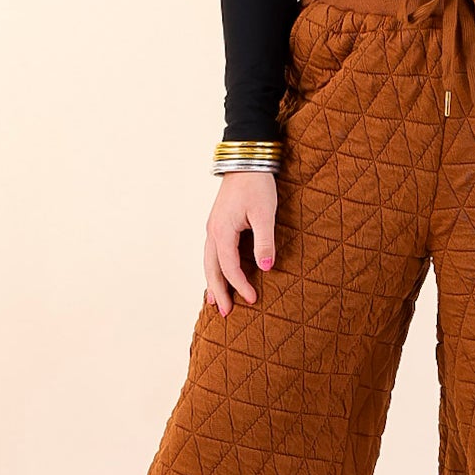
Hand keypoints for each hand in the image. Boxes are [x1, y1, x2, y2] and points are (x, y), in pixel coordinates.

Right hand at [204, 170, 277, 315]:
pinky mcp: (218, 224)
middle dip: (219, 292)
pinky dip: (214, 268)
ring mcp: (213, 228)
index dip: (241, 286)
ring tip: (215, 301)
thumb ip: (265, 241)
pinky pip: (212, 252)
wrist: (246, 161)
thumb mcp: (265, 214)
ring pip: (209, 262)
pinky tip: (218, 274)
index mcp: (222, 232)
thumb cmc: (257, 186)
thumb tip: (266, 267)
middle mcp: (212, 232)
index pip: (230, 268)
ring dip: (213, 282)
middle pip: (212, 269)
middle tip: (225, 314)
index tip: (253, 300)